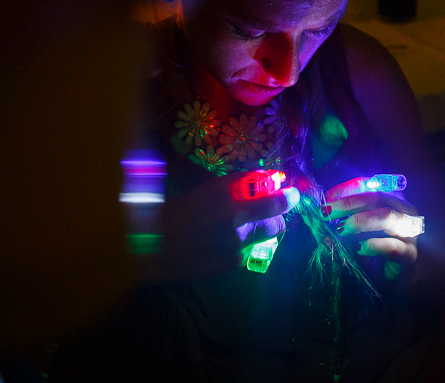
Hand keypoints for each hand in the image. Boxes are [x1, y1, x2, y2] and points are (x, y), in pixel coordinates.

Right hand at [130, 172, 298, 282]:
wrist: (152, 246)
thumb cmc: (177, 210)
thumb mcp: (208, 189)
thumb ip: (241, 185)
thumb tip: (269, 181)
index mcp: (229, 196)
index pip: (275, 199)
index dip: (289, 197)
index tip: (292, 194)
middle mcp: (237, 221)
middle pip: (279, 222)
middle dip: (278, 216)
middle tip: (269, 211)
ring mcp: (237, 246)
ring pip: (267, 238)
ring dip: (261, 230)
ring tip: (241, 226)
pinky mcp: (232, 265)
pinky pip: (250, 252)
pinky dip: (245, 245)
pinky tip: (224, 242)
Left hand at [323, 178, 420, 280]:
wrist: (391, 277)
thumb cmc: (372, 247)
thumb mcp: (357, 227)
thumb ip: (346, 214)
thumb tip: (325, 207)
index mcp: (391, 197)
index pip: (369, 184)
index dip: (346, 189)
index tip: (327, 197)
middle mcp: (404, 209)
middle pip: (377, 197)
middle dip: (348, 203)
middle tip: (326, 213)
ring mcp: (410, 230)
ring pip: (386, 216)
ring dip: (359, 221)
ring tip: (340, 230)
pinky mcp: (410, 253)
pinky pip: (391, 245)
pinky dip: (372, 245)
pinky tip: (358, 249)